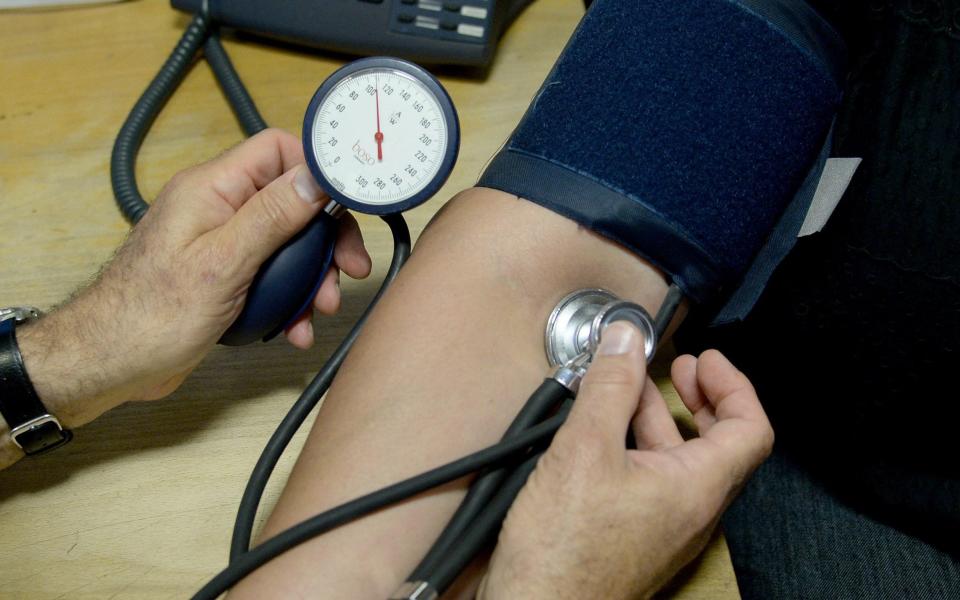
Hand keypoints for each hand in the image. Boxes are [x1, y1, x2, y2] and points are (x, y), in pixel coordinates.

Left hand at [10, 129, 369, 436]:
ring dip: (312, 276)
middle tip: (349, 267)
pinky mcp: (224, 277)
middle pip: (291, 201)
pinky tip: (296, 328)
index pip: (276, 151)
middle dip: (325, 237)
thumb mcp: (223, 263)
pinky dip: (290, 300)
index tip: (349, 201)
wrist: (112, 364)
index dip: (317, 169)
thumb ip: (271, 216)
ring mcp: (221, 244)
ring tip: (321, 308)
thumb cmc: (150, 315)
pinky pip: (272, 277)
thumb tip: (316, 178)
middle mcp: (218, 209)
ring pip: (287, 244)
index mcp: (212, 189)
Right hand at [479, 322, 773, 599]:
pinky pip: (652, 482)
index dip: (734, 385)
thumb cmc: (563, 551)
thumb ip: (609, 389)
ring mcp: (663, 527)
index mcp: (697, 489)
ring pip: (679, 462)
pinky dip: (637, 446)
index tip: (703, 360)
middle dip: (700, 398)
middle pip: (719, 443)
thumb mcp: (584, 450)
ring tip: (624, 390)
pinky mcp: (634, 537)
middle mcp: (691, 511)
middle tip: (679, 369)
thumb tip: (625, 340)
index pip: (751, 430)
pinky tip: (600, 434)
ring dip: (659, 419)